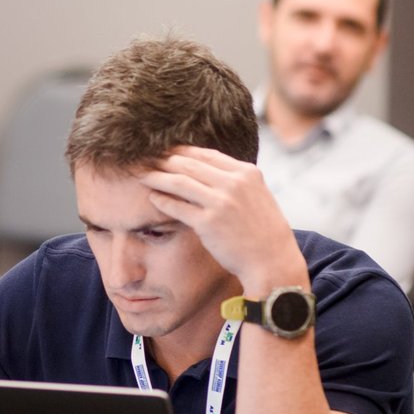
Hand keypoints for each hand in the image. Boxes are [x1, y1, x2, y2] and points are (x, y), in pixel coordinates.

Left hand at [138, 145, 308, 296]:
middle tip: (145, 158)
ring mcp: (221, 202)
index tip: (165, 151)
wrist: (272, 262)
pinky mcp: (208, 223)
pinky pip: (177, 207)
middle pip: (188, 163)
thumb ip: (235, 181)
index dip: (182, 151)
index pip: (206, 154)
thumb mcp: (256, 196)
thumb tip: (207, 169)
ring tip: (142, 174)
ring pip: (179, 181)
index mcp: (246, 173)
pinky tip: (152, 197)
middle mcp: (234, 183)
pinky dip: (162, 200)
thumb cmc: (262, 232)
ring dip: (157, 176)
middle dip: (164, 159)